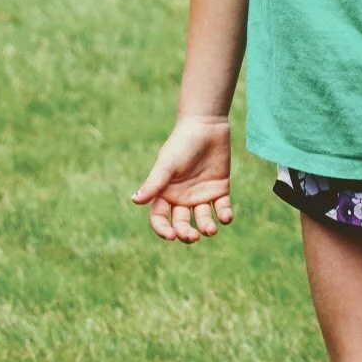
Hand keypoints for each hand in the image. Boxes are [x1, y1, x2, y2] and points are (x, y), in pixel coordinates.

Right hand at [131, 117, 234, 242]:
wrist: (206, 126)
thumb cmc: (182, 143)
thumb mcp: (167, 164)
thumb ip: (154, 183)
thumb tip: (135, 201)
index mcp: (165, 193)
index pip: (160, 218)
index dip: (163, 230)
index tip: (171, 235)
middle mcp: (182, 198)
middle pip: (182, 224)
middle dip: (186, 233)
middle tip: (192, 236)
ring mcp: (201, 195)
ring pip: (203, 220)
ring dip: (206, 228)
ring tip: (210, 229)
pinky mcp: (220, 190)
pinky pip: (222, 209)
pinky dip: (225, 216)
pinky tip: (226, 217)